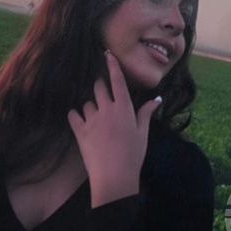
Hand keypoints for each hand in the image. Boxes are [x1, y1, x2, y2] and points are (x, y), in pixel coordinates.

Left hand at [67, 50, 161, 206]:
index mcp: (123, 108)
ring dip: (91, 104)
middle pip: (98, 86)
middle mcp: (106, 109)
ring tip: (95, 112)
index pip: (117, 80)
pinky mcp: (79, 132)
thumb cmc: (133, 155)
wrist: (114, 177)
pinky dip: (76, 115)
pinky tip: (79, 118)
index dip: (111, 65)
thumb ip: (146, 113)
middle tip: (101, 85)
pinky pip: (73, 115)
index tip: (107, 53)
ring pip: (87, 102)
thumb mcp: (142, 133)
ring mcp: (91, 120)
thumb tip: (156, 99)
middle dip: (99, 83)